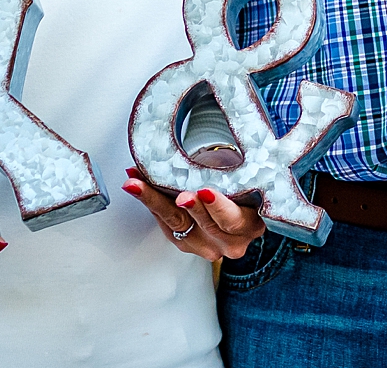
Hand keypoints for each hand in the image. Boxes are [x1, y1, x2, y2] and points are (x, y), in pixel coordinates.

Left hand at [121, 168, 263, 260]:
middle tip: (178, 195)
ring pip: (178, 224)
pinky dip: (149, 200)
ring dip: (154, 199)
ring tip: (139, 184)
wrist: (228, 194)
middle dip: (189, 207)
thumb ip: (233, 169)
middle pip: (206, 225)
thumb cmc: (236, 180)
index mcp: (251, 224)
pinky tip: (135, 183)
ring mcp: (207, 246)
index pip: (234, 219)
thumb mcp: (240, 173)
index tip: (205, 191)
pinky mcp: (185, 243)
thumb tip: (226, 141)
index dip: (219, 206)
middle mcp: (231, 242)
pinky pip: (164, 223)